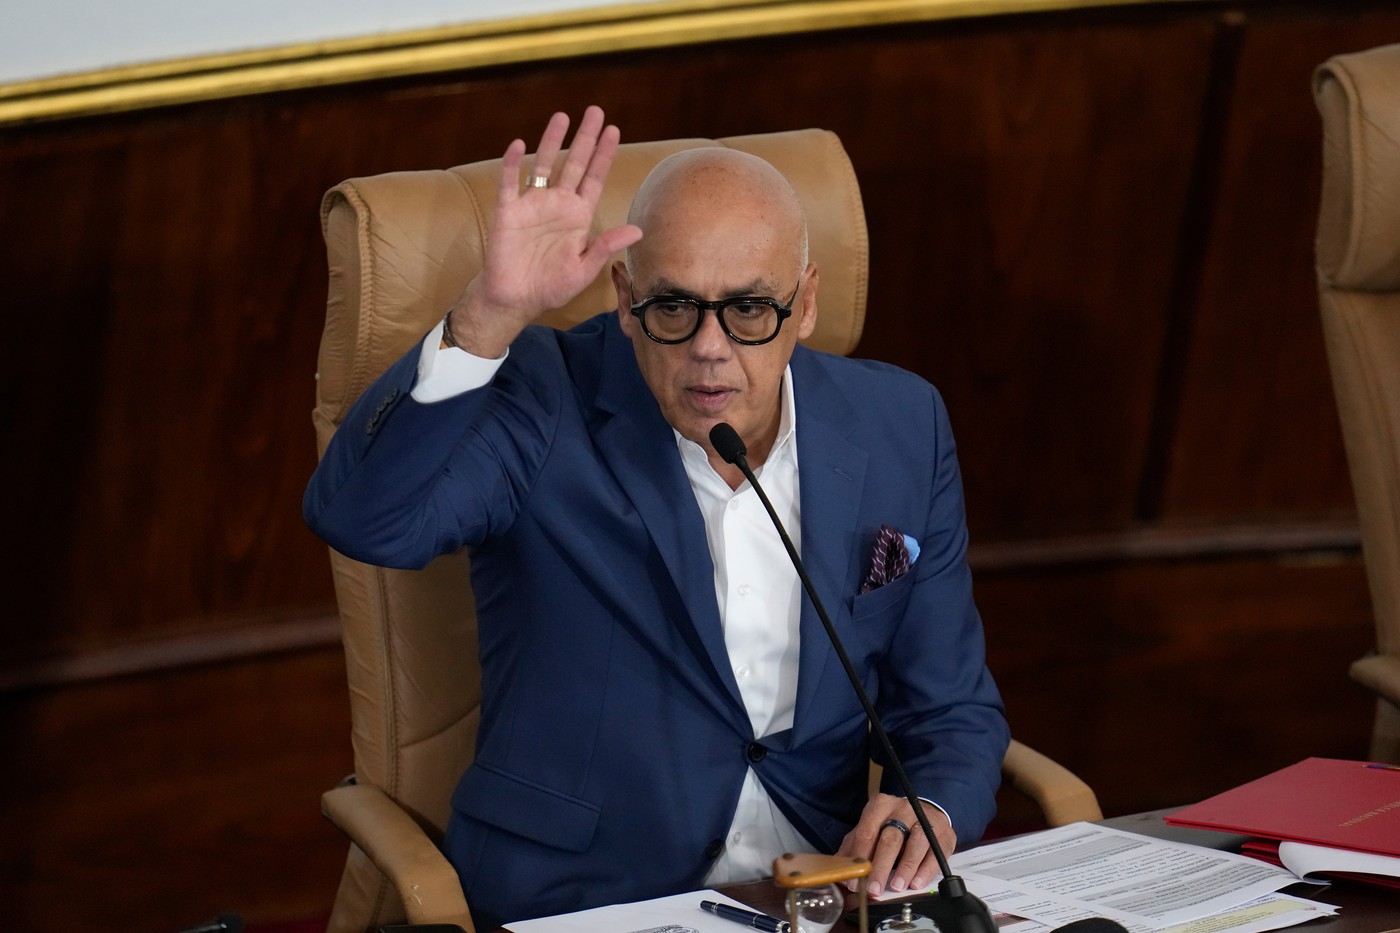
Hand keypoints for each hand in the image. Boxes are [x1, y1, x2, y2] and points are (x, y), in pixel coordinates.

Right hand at [447, 105, 643, 356]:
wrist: (515, 299)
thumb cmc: (550, 286)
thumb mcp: (584, 269)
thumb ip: (606, 247)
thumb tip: (638, 231)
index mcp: (578, 216)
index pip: (595, 178)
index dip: (604, 155)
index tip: (614, 130)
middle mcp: (557, 204)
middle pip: (574, 163)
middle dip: (585, 138)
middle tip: (596, 111)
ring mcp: (532, 204)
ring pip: (544, 164)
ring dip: (552, 140)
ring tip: (562, 116)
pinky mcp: (508, 211)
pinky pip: (509, 182)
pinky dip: (512, 163)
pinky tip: (519, 144)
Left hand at [834, 793, 955, 897]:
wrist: (925, 811)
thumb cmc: (893, 824)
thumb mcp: (871, 828)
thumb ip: (855, 845)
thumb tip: (841, 867)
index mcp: (880, 806)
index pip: (867, 832)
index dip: (860, 858)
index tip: (854, 880)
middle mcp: (903, 809)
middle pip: (891, 839)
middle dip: (881, 866)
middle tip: (874, 889)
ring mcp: (925, 819)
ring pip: (915, 844)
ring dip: (905, 868)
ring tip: (896, 886)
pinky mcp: (943, 833)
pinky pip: (935, 852)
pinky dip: (925, 870)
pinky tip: (916, 883)